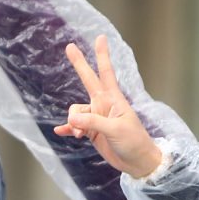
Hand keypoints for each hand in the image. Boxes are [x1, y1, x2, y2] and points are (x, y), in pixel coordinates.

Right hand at [53, 35, 162, 178]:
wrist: (138, 162)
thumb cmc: (134, 142)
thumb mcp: (116, 130)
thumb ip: (93, 123)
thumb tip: (71, 118)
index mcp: (113, 100)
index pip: (106, 73)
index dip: (102, 55)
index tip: (100, 37)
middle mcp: (103, 105)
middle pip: (88, 80)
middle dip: (79, 64)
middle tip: (69, 46)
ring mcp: (96, 118)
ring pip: (76, 112)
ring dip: (74, 122)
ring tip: (80, 135)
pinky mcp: (91, 132)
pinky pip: (74, 127)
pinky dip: (68, 129)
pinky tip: (60, 131)